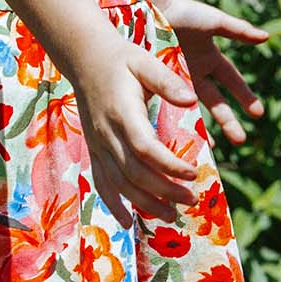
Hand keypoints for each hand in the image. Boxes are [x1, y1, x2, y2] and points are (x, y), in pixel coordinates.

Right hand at [69, 31, 199, 225]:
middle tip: (192, 199)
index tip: (194, 173)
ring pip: (119, 183)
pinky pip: (101, 182)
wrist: (85, 59)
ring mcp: (98, 145)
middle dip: (163, 190)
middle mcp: (107, 133)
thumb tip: (193, 99)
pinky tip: (127, 222)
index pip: (146, 148)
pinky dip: (113, 204)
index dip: (169, 165)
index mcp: (123, 112)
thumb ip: (168, 82)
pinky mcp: (94, 150)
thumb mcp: (146, 62)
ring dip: (144, 203)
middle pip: (134, 172)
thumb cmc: (122, 59)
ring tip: (171, 215)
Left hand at [160, 0, 268, 145]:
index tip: (258, 115)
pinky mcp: (160, 84)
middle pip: (217, 102)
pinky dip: (176, 123)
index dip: (246, 97)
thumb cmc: (184, 14)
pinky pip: (170, 108)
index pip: (233, 83)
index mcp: (211, 59)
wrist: (151, 10)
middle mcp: (196, 72)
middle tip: (241, 140)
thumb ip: (239, 31)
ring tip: (209, 149)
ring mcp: (178, 80)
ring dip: (204, 128)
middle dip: (229, 121)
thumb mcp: (215, 22)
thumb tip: (267, 37)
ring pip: (194, 110)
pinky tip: (179, 140)